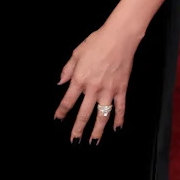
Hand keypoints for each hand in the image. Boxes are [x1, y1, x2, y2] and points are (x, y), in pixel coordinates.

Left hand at [55, 15, 141, 142]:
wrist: (119, 37)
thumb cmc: (96, 42)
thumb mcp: (76, 53)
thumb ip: (67, 70)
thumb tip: (60, 83)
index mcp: (80, 79)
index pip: (67, 101)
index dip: (61, 112)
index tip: (58, 120)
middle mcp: (93, 88)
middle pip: (84, 113)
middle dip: (78, 129)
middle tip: (74, 140)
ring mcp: (108, 90)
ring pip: (102, 115)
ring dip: (97, 130)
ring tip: (94, 142)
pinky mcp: (121, 88)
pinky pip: (120, 107)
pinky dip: (119, 119)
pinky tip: (116, 129)